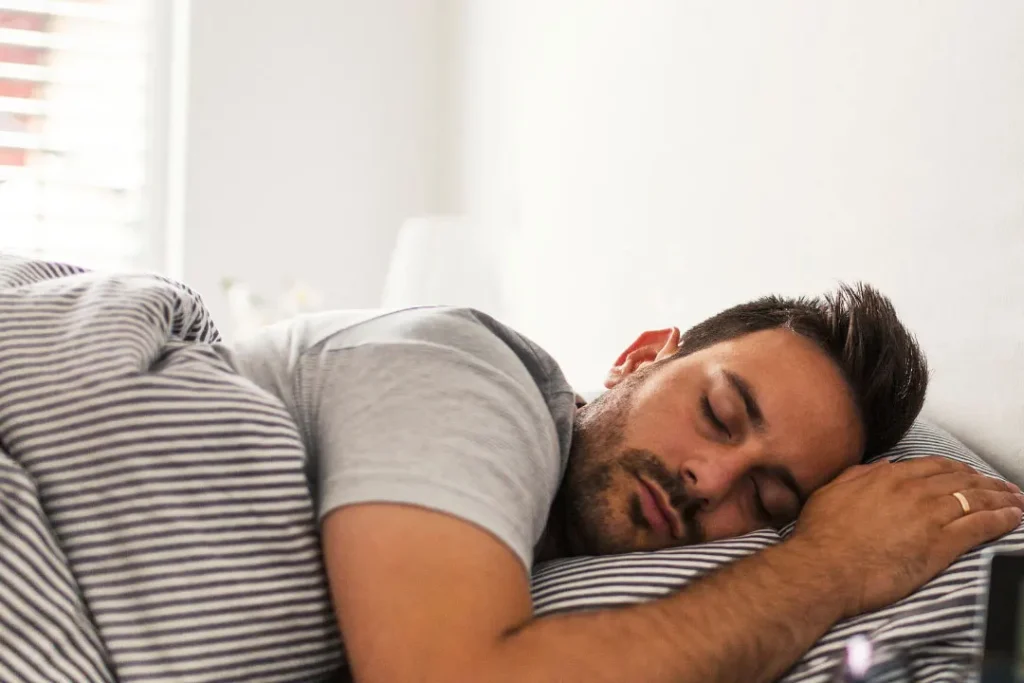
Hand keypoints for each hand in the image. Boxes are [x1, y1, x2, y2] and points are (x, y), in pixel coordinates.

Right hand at [791, 456, 1023, 618]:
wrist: (823, 568)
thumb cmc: (821, 536)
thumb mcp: (830, 493)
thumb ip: (857, 475)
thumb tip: (883, 465)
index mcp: (887, 477)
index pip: (934, 466)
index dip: (957, 469)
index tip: (969, 473)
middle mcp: (912, 491)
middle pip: (961, 480)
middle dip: (986, 481)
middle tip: (1003, 487)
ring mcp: (928, 516)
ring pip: (975, 499)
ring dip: (1001, 498)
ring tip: (1016, 501)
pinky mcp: (940, 544)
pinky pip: (980, 526)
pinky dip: (1001, 519)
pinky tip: (1013, 517)